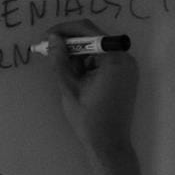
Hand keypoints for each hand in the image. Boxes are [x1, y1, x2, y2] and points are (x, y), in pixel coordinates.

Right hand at [41, 19, 138, 159]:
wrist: (109, 144)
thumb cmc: (89, 119)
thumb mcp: (69, 88)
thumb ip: (60, 61)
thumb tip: (52, 39)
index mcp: (114, 59)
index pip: (88, 31)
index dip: (65, 30)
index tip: (47, 37)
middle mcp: (125, 58)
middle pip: (95, 39)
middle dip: (71, 44)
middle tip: (51, 53)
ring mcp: (128, 67)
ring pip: (98, 50)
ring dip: (79, 56)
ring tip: (66, 74)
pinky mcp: (126, 76)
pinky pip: (105, 61)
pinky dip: (89, 64)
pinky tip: (78, 78)